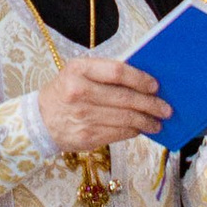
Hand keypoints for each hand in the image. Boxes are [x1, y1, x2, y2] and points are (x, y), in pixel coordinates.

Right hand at [37, 56, 170, 152]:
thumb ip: (104, 73)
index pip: (117, 72)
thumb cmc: (65, 92)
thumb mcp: (77, 73)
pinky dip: (133, 131)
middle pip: (125, 98)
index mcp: (78, 70)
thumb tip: (143, 81)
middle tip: (165, 109)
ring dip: (146, 121)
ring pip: (125, 118)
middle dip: (151, 104)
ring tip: (157, 122)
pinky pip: (119, 133)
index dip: (140, 79)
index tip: (154, 86)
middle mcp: (79, 92)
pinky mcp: (86, 136)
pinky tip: (140, 129)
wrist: (40, 120)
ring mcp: (83, 116)